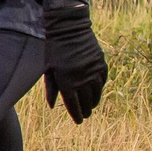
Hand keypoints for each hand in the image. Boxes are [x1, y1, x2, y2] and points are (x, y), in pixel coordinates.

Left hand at [42, 2, 107, 122]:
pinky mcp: (101, 63)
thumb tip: (53, 106)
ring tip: (92, 107)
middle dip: (86, 110)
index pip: (73, 104)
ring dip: (94, 101)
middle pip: (86, 100)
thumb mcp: (48, 69)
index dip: (76, 114)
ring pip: (97, 92)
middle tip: (86, 115)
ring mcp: (93, 70)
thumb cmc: (53, 49)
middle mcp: (82, 78)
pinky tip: (97, 92)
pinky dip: (100, 88)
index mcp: (67, 81)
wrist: (68, 29)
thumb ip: (51, 88)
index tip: (78, 121)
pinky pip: (103, 80)